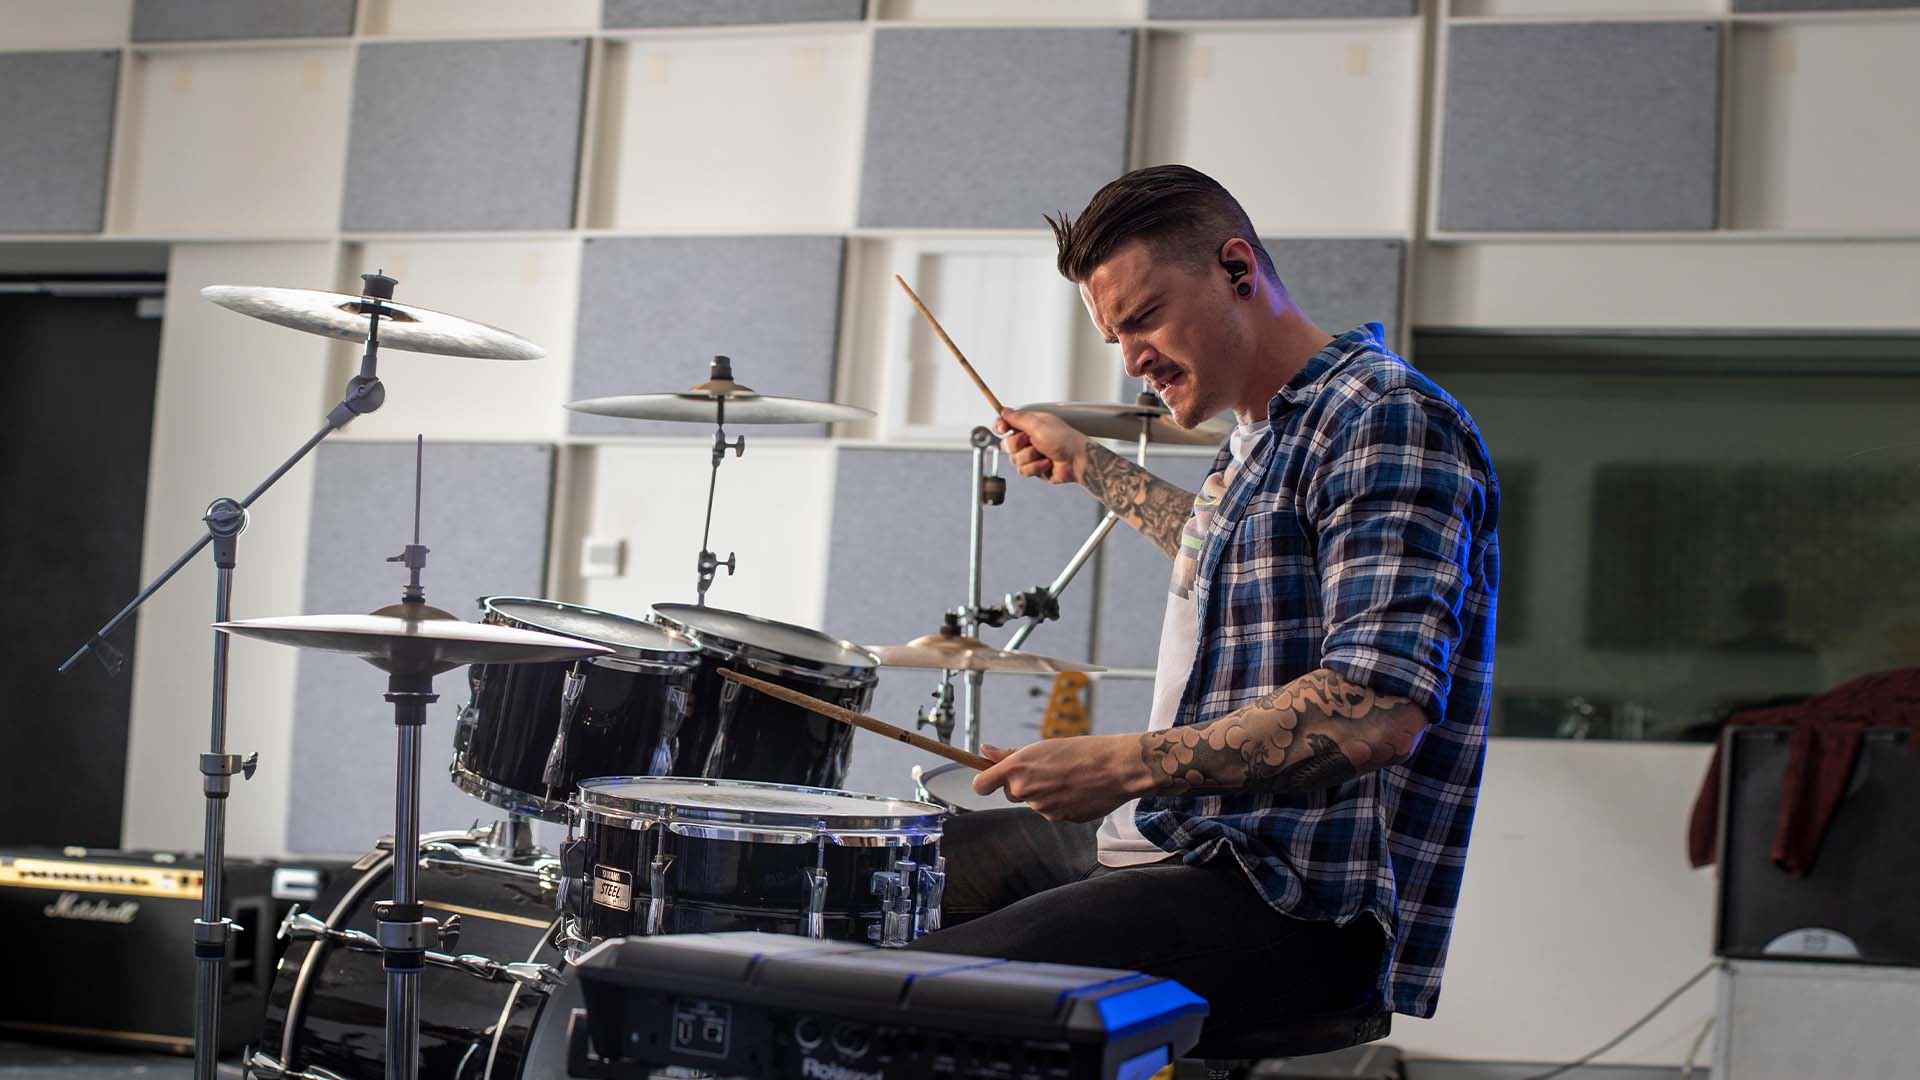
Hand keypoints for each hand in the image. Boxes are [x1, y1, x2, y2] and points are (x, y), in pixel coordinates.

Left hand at [971, 734, 1150, 822]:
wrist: (1116, 769)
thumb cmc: (1082, 751)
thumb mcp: (1043, 746)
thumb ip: (1011, 754)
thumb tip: (986, 751)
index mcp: (1017, 768)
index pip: (981, 785)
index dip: (984, 782)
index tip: (989, 779)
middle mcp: (1025, 790)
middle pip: (1011, 793)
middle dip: (1023, 784)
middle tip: (1046, 769)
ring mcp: (1041, 808)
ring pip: (1034, 802)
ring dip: (1044, 793)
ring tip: (1068, 777)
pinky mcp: (1058, 819)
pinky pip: (1052, 811)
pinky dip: (1061, 802)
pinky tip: (1077, 789)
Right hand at [996, 408, 1088, 485]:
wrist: (1076, 460)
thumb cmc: (1062, 439)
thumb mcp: (1038, 424)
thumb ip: (1018, 418)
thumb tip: (1004, 411)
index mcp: (1029, 424)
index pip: (1007, 424)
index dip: (1001, 426)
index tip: (1002, 428)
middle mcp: (1028, 439)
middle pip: (1007, 444)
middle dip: (1019, 444)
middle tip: (1032, 440)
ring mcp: (1030, 455)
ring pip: (1014, 459)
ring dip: (1030, 457)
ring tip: (1044, 453)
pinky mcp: (1034, 469)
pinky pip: (1022, 471)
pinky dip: (1035, 467)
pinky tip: (1047, 463)